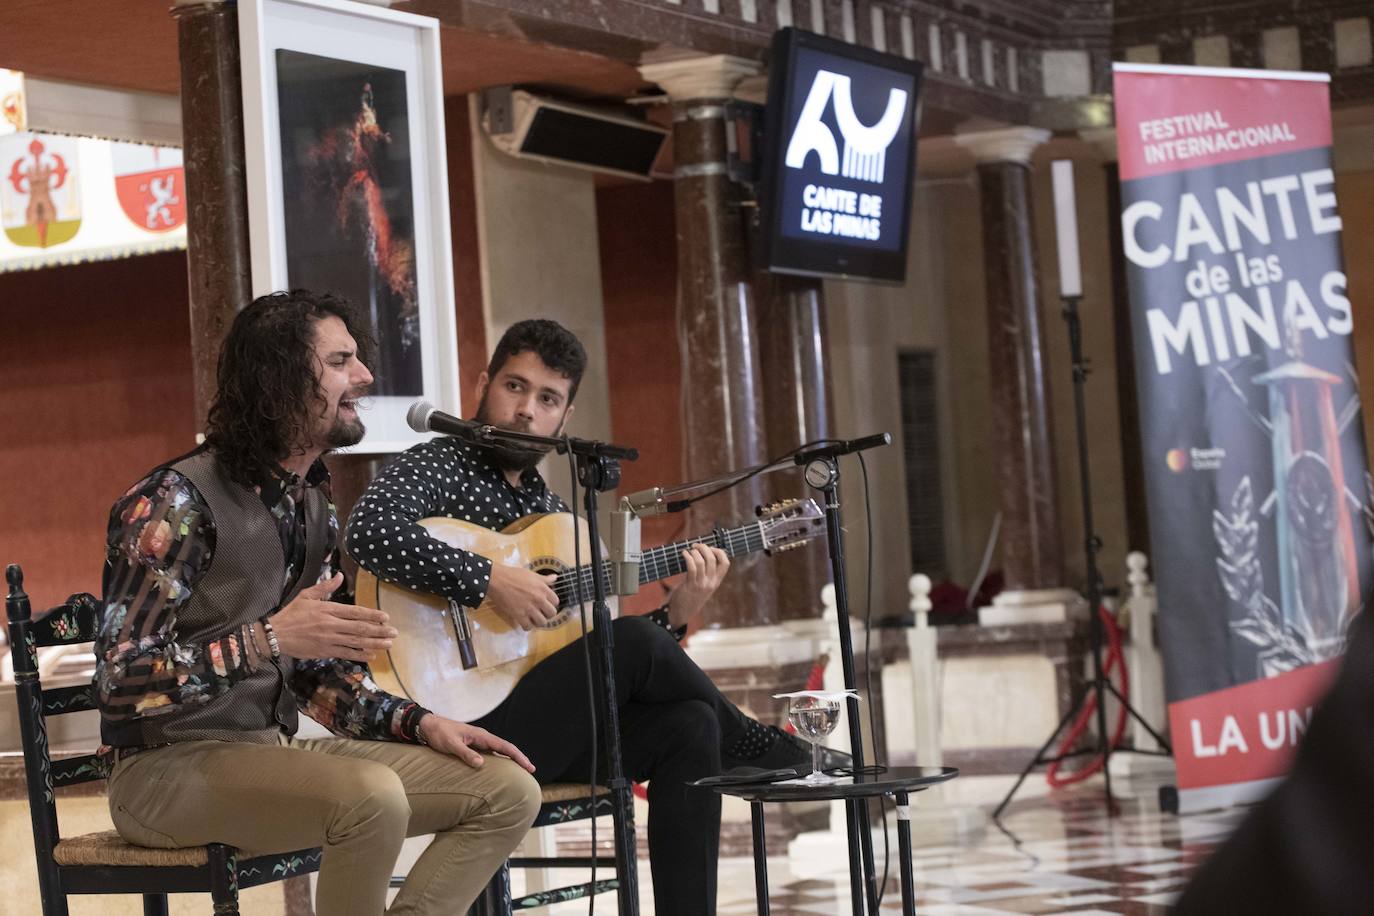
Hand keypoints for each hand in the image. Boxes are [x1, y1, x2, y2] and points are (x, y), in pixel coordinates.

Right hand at [269, 572, 396, 660]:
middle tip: (394, 632)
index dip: (372, 615)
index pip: (355, 612)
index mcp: (328, 609)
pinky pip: (346, 653)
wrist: (275, 635)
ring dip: (374, 643)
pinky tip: (372, 655)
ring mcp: (328, 640)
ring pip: (356, 642)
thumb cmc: (291, 614)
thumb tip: (340, 575)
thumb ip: (325, 587)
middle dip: (379, 631)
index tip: (385, 617)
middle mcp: (331, 625)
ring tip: (388, 644)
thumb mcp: (306, 595)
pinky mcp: (324, 652)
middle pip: (360, 628)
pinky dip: (359, 655)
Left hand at [418, 715, 535, 772]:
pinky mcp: (472, 745)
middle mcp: (482, 738)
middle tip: (531, 770)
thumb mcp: (452, 744)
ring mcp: (478, 741)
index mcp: (481, 735)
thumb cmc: (440, 733)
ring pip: (499, 750)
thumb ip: (466, 754)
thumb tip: (481, 764)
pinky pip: (490, 753)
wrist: (428, 726)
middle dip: (518, 758)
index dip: (517, 756)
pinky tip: (499, 768)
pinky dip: (499, 760)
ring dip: (510, 759)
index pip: (504, 746)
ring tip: (519, 770)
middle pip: (505, 748)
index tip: (528, 766)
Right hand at [485, 563, 559, 630]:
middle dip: (547, 614)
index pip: (556, 602)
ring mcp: (530, 609)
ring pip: (542, 623)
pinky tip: (524, 621)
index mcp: (543, 589)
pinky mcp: (519, 615)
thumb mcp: (532, 574)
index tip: (546, 604)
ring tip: (533, 618)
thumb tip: (555, 577)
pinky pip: (528, 627)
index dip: (551, 603)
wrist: (497, 580)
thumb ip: (545, 579)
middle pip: (551, 614)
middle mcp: (539, 600)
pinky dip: (526, 626)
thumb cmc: (513, 575)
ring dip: (538, 622)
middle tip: (540, 612)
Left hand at [667, 543, 729, 628]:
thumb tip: (702, 553)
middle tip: (696, 545)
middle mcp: (711, 583)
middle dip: (704, 548)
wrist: (681, 612)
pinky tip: (684, 554)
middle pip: (712, 559)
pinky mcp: (690, 585)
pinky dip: (687, 557)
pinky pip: (691, 567)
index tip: (710, 548)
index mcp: (716, 581)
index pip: (726, 563)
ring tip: (689, 550)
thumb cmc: (690, 596)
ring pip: (702, 562)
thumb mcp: (703, 586)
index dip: (719, 552)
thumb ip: (706, 573)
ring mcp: (701, 584)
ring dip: (695, 552)